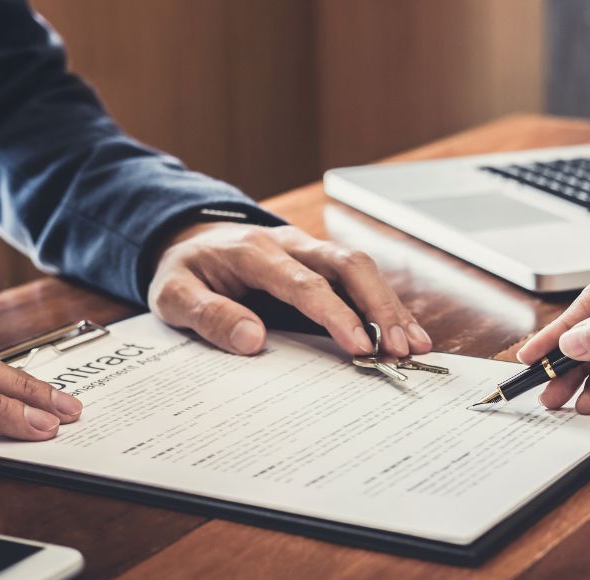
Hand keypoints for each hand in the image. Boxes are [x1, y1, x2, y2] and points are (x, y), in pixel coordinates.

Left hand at [148, 223, 431, 357]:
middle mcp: (292, 244)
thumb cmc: (186, 272)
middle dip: (379, 307)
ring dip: (391, 308)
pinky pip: (363, 280)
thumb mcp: (174, 295)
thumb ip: (209, 315)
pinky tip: (409, 334)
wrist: (192, 240)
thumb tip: (253, 339)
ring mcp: (312, 251)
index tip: (358, 345)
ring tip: (415, 347)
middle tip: (399, 349)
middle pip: (348, 266)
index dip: (334, 313)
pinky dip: (388, 307)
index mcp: (254, 252)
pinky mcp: (324, 265)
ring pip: (363, 270)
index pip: (303, 282)